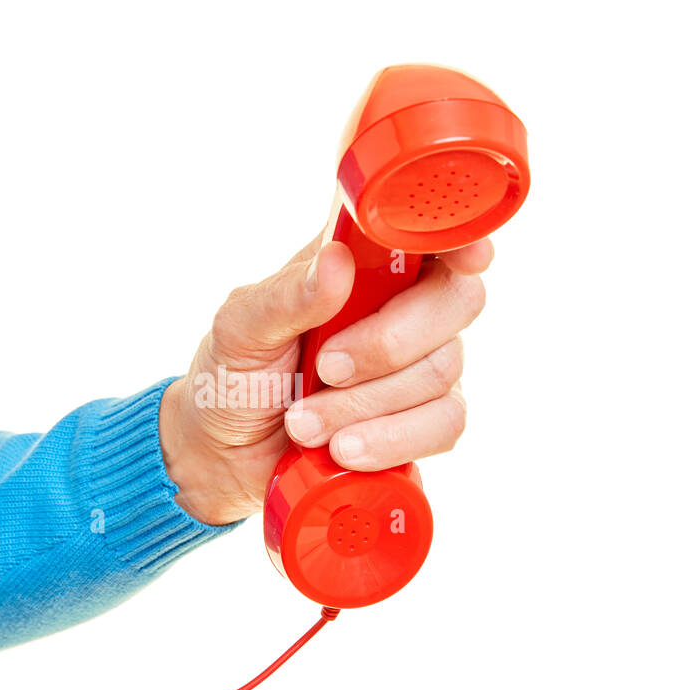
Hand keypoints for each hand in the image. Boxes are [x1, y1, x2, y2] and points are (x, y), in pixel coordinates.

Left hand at [160, 231, 493, 525]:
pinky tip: (343, 449)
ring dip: (365, 405)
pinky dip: (389, 440)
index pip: (431, 235)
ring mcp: (419, 366)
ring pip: (444, 371)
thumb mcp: (240, 328)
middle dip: (387, 344)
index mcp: (361, 265)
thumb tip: (337, 264)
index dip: (459, 239)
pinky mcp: (422, 422)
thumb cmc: (233, 376)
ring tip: (303, 422)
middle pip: (455, 301)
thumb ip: (287, 296)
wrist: (223, 454)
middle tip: (324, 369)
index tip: (466, 259)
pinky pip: (444, 424)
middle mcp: (402, 307)